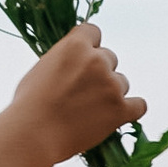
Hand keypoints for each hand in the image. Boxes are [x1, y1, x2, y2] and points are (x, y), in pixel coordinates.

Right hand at [11, 24, 146, 166]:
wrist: (33, 134)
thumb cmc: (29, 105)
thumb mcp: (41, 68)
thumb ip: (64, 60)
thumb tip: (73, 64)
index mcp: (75, 46)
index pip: (93, 32)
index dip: (89, 47)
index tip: (83, 59)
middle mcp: (97, 61)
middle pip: (110, 58)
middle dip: (99, 73)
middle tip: (82, 92)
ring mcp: (111, 85)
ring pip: (121, 82)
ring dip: (110, 93)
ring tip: (89, 111)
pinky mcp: (120, 109)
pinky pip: (139, 105)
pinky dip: (130, 110)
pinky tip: (117, 116)